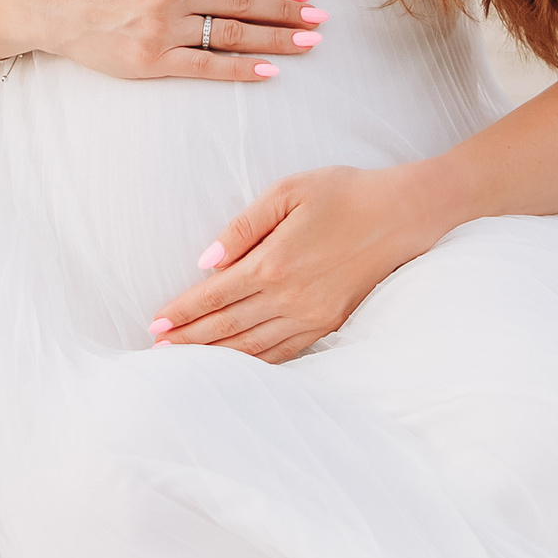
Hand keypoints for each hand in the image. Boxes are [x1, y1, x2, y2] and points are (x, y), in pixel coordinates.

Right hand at [11, 0, 322, 83]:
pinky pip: (207, 66)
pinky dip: (241, 68)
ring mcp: (163, 27)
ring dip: (276, 39)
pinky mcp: (153, 60)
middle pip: (244, 3)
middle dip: (287, 12)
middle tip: (319, 20)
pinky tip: (269, 71)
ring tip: (307, 43)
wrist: (54, 4)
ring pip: (233, 34)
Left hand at [150, 164, 435, 359]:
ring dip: (216, 356)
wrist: (402, 214)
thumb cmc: (343, 194)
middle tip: (157, 352)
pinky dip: (255, 362)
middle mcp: (290, 297)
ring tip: (185, 364)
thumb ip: (244, 227)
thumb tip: (207, 261)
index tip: (155, 325)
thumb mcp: (288, 192)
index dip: (182, 312)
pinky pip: (284, 351)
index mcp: (274, 263)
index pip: (214, 296)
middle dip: (189, 340)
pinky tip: (236, 364)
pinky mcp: (330, 323)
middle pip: (227, 326)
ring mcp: (312, 315)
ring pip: (253, 346)